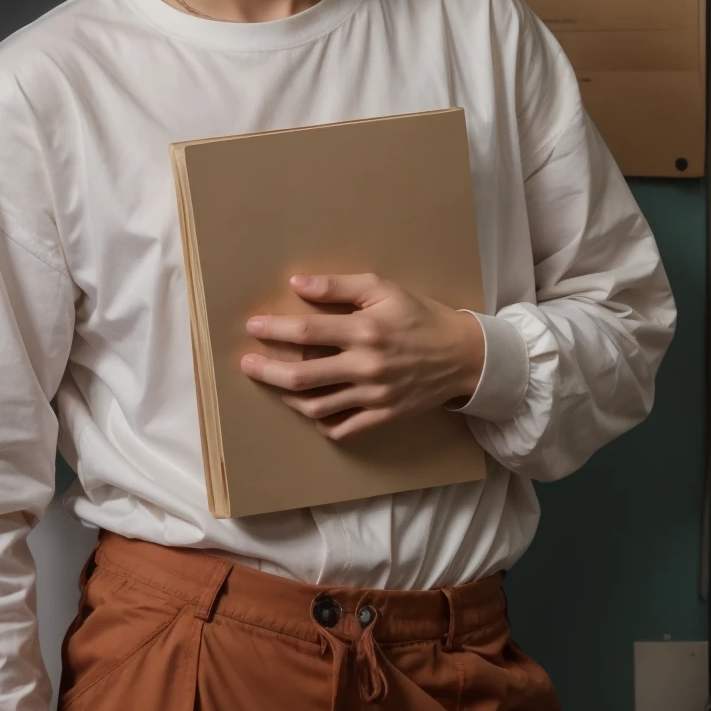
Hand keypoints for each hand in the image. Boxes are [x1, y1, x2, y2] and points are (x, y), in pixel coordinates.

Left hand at [240, 273, 485, 441]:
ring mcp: (374, 394)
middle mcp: (366, 365)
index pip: (307, 330)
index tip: (252, 327)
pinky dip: (321, 423)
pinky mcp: (383, 415)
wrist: (462, 354)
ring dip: (289, 398)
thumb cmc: (419, 315)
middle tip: (248, 364)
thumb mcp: (383, 289)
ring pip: (317, 405)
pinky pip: (343, 428)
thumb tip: (297, 283)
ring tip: (276, 386)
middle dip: (268, 371)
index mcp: (364, 330)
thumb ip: (338, 286)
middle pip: (303, 376)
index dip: (274, 329)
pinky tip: (312, 410)